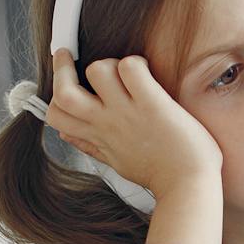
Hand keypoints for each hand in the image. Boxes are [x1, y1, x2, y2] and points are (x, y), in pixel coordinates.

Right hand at [45, 49, 222, 202]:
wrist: (188, 188)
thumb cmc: (158, 174)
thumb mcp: (116, 162)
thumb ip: (91, 146)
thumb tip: (67, 137)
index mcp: (98, 136)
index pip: (56, 115)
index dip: (55, 96)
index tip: (68, 82)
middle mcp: (107, 123)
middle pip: (63, 93)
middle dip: (61, 68)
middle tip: (70, 55)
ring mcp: (128, 112)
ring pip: (97, 71)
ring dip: (108, 63)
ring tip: (125, 70)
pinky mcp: (152, 104)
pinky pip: (131, 68)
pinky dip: (136, 62)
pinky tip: (147, 71)